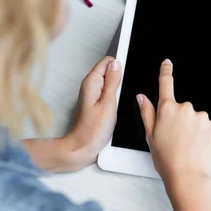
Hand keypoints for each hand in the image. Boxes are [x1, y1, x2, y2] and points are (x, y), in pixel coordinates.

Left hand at [23, 56, 120, 171]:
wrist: (81, 148)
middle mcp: (90, 86)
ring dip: (118, 88)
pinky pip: (107, 93)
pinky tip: (118, 106)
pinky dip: (115, 96)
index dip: (120, 64)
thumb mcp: (108, 104)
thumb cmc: (92, 131)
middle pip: (109, 71)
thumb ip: (113, 82)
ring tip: (121, 100)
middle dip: (120, 76)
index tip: (129, 72)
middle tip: (125, 91)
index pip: (107, 61)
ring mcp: (92, 95)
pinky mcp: (95, 104)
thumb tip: (116, 64)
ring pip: (109, 82)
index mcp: (92, 82)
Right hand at [136, 59, 210, 185]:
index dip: (166, 72)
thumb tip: (142, 97)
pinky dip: (204, 134)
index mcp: (167, 110)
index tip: (167, 63)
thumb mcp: (150, 136)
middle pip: (182, 108)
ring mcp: (201, 116)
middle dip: (180, 119)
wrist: (187, 175)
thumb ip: (147, 113)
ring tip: (187, 145)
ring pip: (195, 118)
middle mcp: (185, 108)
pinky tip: (198, 146)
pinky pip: (207, 126)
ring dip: (193, 128)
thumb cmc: (167, 159)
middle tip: (176, 138)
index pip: (166, 84)